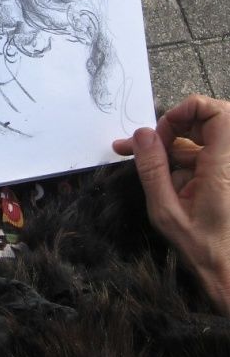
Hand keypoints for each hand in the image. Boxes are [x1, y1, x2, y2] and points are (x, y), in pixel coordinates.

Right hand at [113, 95, 229, 314]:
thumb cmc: (201, 248)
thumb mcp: (166, 211)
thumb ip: (153, 169)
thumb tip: (143, 134)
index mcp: (223, 167)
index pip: (219, 114)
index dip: (191, 108)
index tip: (163, 126)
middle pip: (208, 121)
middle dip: (174, 125)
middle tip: (147, 143)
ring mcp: (227, 170)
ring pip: (199, 140)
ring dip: (170, 145)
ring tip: (134, 155)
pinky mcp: (223, 179)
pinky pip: (200, 157)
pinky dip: (178, 160)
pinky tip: (155, 172)